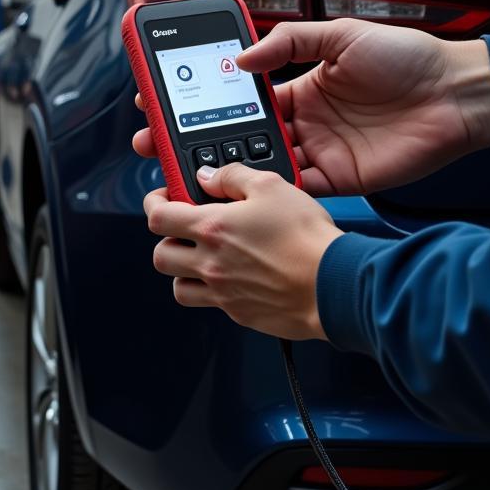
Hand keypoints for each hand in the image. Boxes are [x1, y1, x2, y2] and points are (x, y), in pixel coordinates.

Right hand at [133, 19, 489, 195]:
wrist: (456, 93)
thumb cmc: (405, 57)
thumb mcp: (341, 34)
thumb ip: (289, 41)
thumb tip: (243, 58)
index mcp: (297, 88)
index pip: (238, 98)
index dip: (201, 102)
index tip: (166, 100)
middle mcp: (301, 122)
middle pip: (237, 136)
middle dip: (195, 140)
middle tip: (157, 142)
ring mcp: (317, 152)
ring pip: (259, 165)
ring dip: (225, 168)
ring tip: (187, 169)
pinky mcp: (337, 180)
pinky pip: (295, 189)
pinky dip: (269, 192)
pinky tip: (238, 192)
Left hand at [144, 164, 341, 339]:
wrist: (335, 284)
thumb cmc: (306, 238)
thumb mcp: (272, 186)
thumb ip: (232, 176)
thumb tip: (208, 176)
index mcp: (211, 228)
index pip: (157, 217)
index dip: (154, 203)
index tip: (162, 200)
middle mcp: (210, 263)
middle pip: (160, 256)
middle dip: (167, 241)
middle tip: (184, 232)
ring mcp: (222, 292)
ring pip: (178, 287)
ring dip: (184, 272)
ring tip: (203, 259)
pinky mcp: (239, 313)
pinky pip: (210, 305)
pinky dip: (212, 292)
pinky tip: (233, 278)